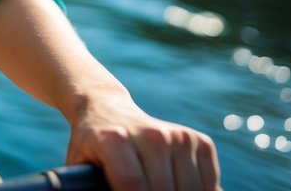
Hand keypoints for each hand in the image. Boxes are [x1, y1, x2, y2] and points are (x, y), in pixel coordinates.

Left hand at [66, 91, 220, 190]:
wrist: (107, 109)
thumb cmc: (93, 147)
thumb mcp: (80, 164)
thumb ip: (88, 185)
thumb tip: (98, 190)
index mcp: (115, 139)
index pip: (132, 184)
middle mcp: (150, 135)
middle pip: (163, 190)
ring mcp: (177, 136)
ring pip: (190, 189)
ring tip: (154, 189)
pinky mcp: (198, 141)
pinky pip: (209, 182)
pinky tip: (176, 186)